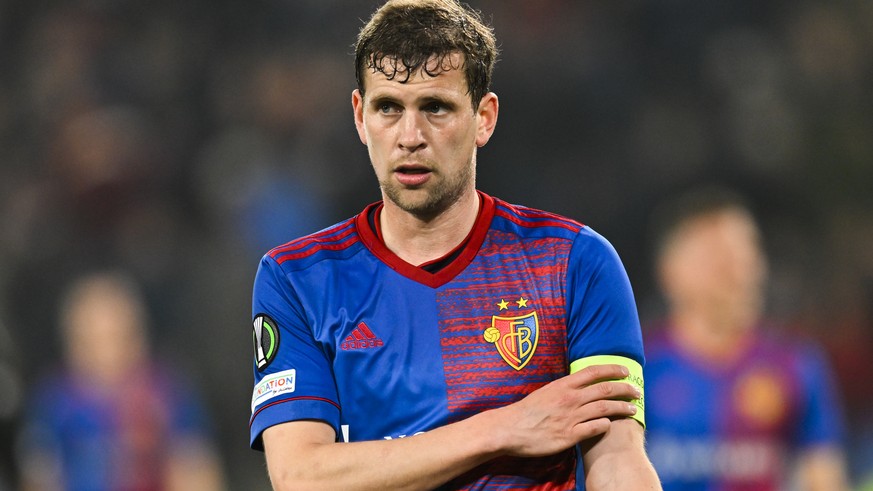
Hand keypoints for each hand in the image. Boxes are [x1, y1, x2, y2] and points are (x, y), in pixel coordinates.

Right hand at [492, 364, 639, 456]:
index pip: (594, 371)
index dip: (613, 369)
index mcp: (563, 385)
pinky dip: (605, 425)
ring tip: (633, 409)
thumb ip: (564, 389)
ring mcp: (571, 417)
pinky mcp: (569, 435)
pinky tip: (610, 425)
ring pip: (605, 409)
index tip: (626, 371)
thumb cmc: (526, 411)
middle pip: (605, 389)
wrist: (509, 429)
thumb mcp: (545, 392)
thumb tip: (579, 385)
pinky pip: (595, 429)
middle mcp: (570, 398)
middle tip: (636, 391)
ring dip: (622, 408)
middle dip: (625, 389)